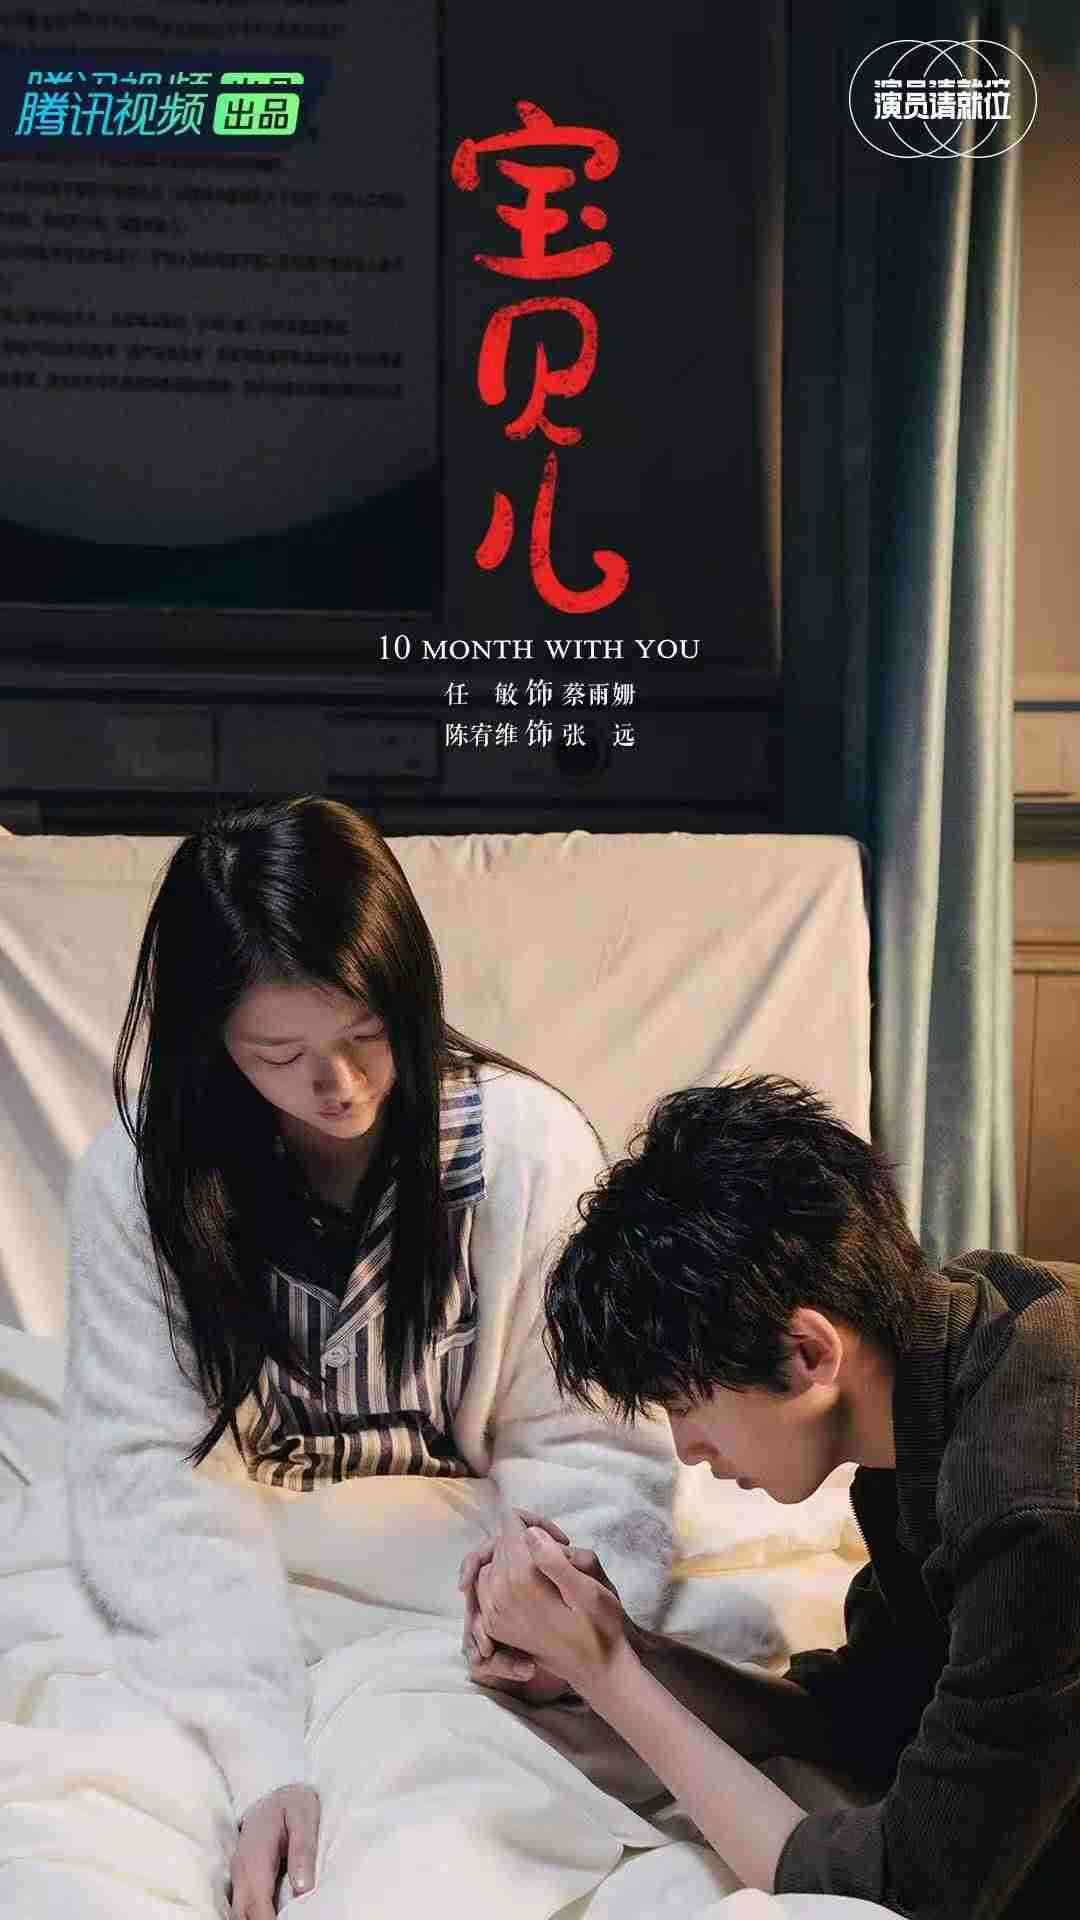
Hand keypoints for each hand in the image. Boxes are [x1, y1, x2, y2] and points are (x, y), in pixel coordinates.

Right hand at [229, 1783, 319, 1918]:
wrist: (278, 1793)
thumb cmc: (293, 1804)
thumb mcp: (304, 1817)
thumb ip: (303, 1850)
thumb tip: (302, 1887)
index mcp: (255, 1858)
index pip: (257, 1903)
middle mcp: (242, 1871)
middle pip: (241, 1915)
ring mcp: (239, 1877)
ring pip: (238, 1914)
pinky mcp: (243, 1882)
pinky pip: (242, 1908)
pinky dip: (252, 1916)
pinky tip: (270, 1916)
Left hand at [475, 1512, 628, 1697]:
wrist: (595, 1670)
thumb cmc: (600, 1628)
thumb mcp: (588, 1591)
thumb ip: (555, 1560)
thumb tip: (529, 1534)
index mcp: (522, 1581)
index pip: (510, 1526)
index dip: (536, 1523)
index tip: (562, 1540)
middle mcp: (499, 1595)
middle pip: (499, 1543)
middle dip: (525, 1539)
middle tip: (560, 1552)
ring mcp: (493, 1613)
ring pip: (490, 1563)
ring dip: (513, 1557)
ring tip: (546, 1568)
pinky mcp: (495, 1626)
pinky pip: (485, 1587)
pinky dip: (502, 1577)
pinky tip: (528, 1583)